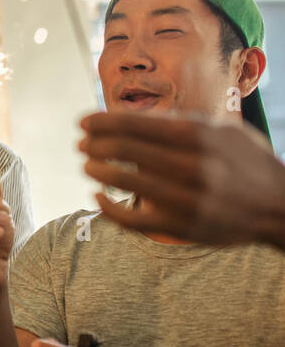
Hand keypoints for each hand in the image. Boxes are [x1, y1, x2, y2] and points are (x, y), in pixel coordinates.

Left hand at [79, 111, 284, 248]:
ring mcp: (186, 199)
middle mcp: (192, 165)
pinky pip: (133, 219)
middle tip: (81, 143)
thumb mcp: (222, 131)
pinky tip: (96, 195)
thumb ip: (180, 123)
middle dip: (95, 144)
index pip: (135, 124)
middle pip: (125, 149)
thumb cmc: (243, 162)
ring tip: (87, 164)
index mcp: (199, 136)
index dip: (101, 122)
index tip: (83, 122)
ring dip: (97, 170)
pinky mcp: (182, 228)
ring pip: (125, 181)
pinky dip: (108, 206)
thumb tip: (131, 119)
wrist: (279, 206)